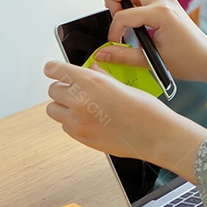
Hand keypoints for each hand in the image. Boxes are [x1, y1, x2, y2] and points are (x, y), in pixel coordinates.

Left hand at [43, 60, 206, 181]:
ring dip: (63, 106)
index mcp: (90, 82)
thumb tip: (92, 70)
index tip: (52, 68)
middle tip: (77, 90)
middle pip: (52, 90)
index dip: (53, 68)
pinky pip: (65, 126)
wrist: (154, 135)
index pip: (55, 70)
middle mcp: (79, 101)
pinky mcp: (80, 137)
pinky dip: (71, 122)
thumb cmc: (145, 110)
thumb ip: (101, 77)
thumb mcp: (122, 85)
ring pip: (53, 109)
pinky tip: (90, 120)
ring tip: (81, 106)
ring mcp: (78, 121)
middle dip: (63, 88)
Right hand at [95, 0, 206, 82]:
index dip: (114, 30)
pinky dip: (133, 4)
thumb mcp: (153, 60)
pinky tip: (136, 23)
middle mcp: (164, 0)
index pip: (124, 14)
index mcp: (161, 13)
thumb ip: (124, 56)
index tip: (115, 43)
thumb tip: (103, 54)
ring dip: (123, 0)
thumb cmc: (190, 60)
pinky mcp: (166, 3)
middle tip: (116, 19)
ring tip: (125, 22)